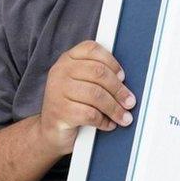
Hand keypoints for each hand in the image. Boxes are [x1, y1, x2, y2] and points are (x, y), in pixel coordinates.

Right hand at [38, 40, 135, 154]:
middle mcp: (60, 71)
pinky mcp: (60, 111)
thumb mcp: (81, 83)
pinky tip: (108, 124)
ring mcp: (57, 91)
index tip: (122, 76)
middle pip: (98, 72)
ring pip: (96, 95)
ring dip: (115, 108)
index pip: (92, 50)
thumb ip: (97, 75)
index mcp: (67, 59)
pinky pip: (90, 114)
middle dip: (119, 89)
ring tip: (123, 116)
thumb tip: (124, 81)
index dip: (112, 62)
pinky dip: (103, 121)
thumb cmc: (71, 104)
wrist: (50, 131)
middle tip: (129, 101)